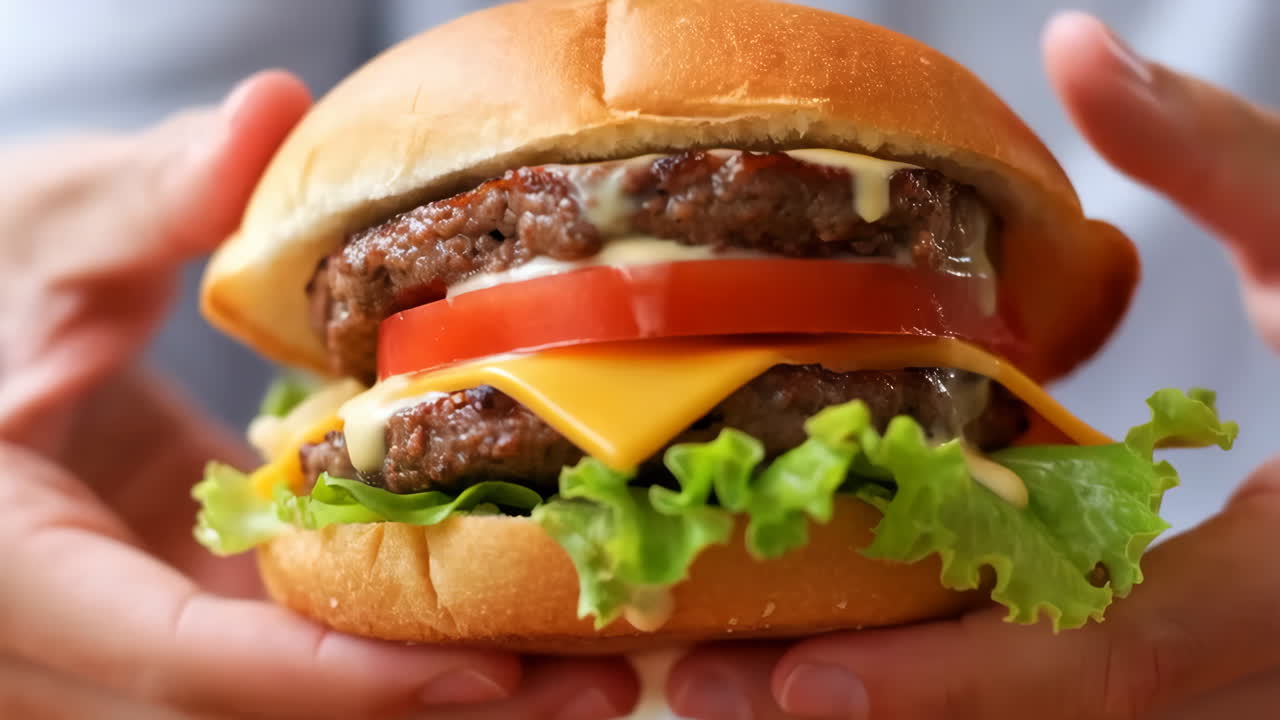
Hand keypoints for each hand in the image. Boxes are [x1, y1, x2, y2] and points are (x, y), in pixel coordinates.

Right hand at [0, 72, 635, 719]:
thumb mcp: (46, 227)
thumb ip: (151, 192)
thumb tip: (265, 113)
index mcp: (11, 574)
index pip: (182, 660)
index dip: (342, 678)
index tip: (490, 669)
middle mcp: (61, 639)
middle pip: (263, 709)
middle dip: (429, 699)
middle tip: (596, 683)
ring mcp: (127, 628)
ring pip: (288, 698)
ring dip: (435, 681)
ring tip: (589, 666)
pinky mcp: (183, 597)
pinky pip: (294, 646)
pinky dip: (399, 636)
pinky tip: (507, 602)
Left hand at [665, 13, 1279, 719]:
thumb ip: (1222, 156)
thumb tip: (1080, 43)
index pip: (1113, 657)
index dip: (956, 683)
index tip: (797, 683)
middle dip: (880, 719)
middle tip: (698, 688)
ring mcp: (1263, 692)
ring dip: (909, 714)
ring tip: (733, 682)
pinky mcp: (1239, 673)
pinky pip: (1093, 704)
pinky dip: (972, 686)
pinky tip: (862, 649)